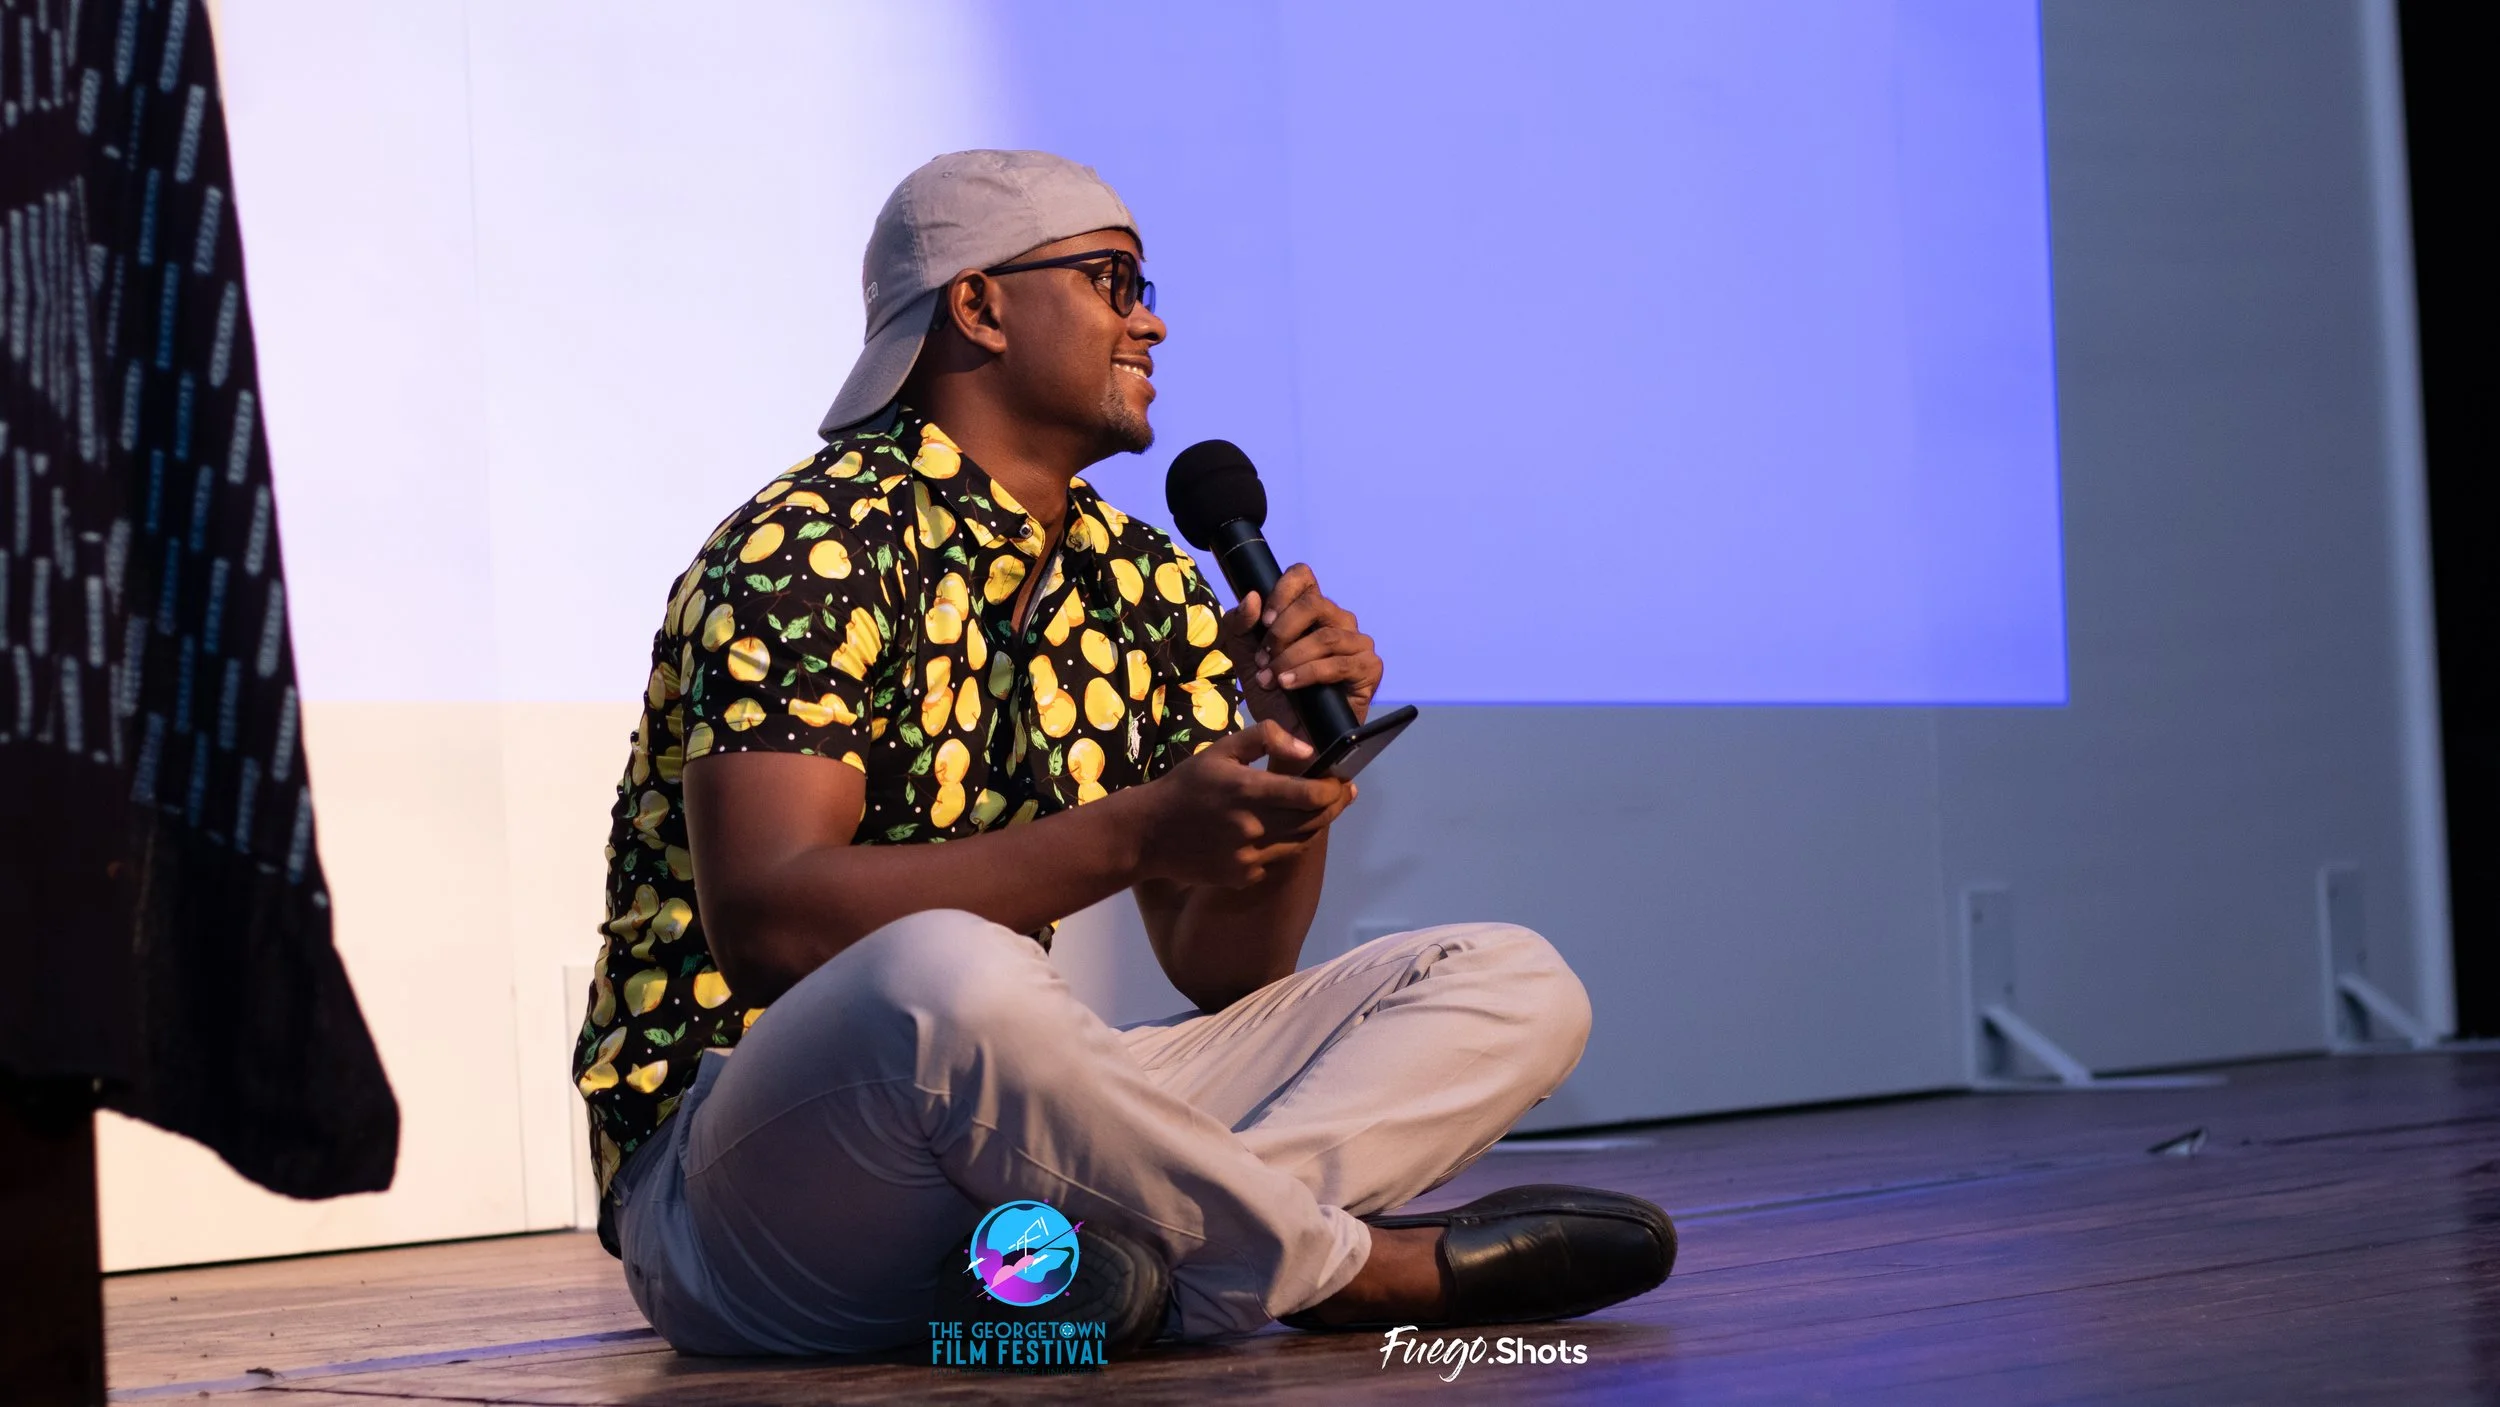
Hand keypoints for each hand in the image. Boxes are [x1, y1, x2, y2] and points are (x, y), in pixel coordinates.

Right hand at [1136, 721, 1356, 887]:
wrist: (1149, 833)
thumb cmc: (1187, 785)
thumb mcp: (1220, 750)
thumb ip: (1265, 738)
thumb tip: (1306, 749)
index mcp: (1247, 790)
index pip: (1310, 794)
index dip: (1334, 788)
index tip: (1343, 778)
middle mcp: (1252, 826)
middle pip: (1313, 820)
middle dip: (1333, 804)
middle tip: (1342, 792)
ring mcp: (1248, 855)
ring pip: (1300, 842)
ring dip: (1314, 824)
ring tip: (1316, 808)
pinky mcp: (1243, 875)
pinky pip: (1277, 859)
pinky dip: (1285, 844)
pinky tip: (1278, 830)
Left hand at [1223, 564, 1381, 738]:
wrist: (1289, 735)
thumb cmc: (1273, 693)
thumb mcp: (1244, 656)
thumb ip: (1240, 625)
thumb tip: (1252, 598)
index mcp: (1311, 610)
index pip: (1303, 576)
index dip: (1281, 591)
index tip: (1263, 621)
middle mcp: (1338, 620)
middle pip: (1314, 603)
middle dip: (1282, 632)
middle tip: (1263, 659)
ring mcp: (1357, 643)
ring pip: (1325, 636)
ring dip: (1290, 658)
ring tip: (1271, 679)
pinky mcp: (1370, 668)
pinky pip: (1338, 664)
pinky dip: (1307, 674)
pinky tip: (1288, 684)